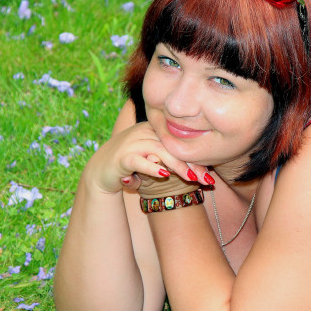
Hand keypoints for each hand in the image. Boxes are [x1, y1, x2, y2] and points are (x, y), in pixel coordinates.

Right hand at [86, 121, 210, 193]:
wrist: (101, 172)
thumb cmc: (132, 167)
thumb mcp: (154, 161)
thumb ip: (171, 160)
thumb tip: (199, 171)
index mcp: (153, 130)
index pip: (179, 142)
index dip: (196, 158)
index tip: (210, 175)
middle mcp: (143, 132)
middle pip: (173, 145)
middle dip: (192, 164)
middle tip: (207, 181)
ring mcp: (131, 143)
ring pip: (159, 151)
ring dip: (177, 165)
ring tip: (191, 178)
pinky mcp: (121, 157)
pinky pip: (138, 160)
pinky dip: (152, 167)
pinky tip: (164, 175)